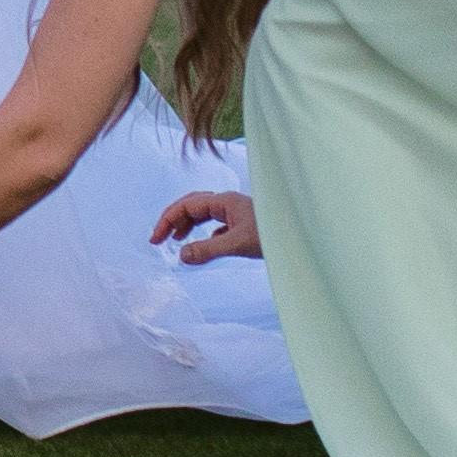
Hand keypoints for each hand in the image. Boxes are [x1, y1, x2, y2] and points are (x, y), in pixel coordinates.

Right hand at [147, 188, 261, 266]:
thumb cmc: (272, 237)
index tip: (156, 240)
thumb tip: (181, 255)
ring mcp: (236, 213)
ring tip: (176, 240)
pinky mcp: (243, 224)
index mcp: (224, 202)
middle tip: (158, 239)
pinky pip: (216, 224)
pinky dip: (203, 232)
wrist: (301, 240)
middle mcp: (228, 203)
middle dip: (174, 219)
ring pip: (204, 214)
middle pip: (193, 205)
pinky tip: (204, 245)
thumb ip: (208, 250)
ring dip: (187, 225)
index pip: (187, 205)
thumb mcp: (237, 245)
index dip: (168, 220)